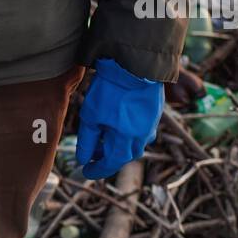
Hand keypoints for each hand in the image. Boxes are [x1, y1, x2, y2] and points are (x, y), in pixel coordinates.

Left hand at [76, 58, 163, 179]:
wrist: (133, 65)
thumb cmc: (109, 91)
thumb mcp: (91, 117)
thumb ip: (87, 141)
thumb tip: (83, 160)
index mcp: (127, 141)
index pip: (111, 164)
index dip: (97, 170)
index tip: (86, 171)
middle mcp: (143, 137)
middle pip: (125, 156)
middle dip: (108, 158)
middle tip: (93, 154)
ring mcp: (151, 125)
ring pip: (134, 144)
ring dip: (118, 145)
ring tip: (103, 137)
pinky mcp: (154, 113)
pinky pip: (142, 131)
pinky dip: (128, 133)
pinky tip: (117, 124)